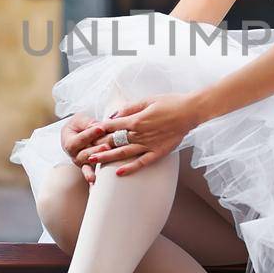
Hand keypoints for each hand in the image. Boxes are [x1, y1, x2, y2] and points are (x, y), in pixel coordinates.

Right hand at [58, 112, 106, 185]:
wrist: (77, 133)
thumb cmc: (79, 125)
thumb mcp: (81, 120)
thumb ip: (88, 123)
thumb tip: (99, 126)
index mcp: (69, 141)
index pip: (80, 138)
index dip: (90, 133)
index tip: (101, 128)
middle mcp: (74, 154)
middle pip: (85, 152)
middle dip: (97, 148)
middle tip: (107, 145)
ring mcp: (80, 162)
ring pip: (89, 161)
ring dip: (98, 158)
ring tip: (107, 153)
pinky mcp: (88, 166)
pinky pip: (88, 172)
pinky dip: (90, 176)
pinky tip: (94, 181)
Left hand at [86, 94, 200, 175]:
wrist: (190, 111)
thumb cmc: (170, 102)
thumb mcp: (147, 100)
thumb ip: (129, 108)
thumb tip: (114, 114)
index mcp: (136, 120)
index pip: (112, 125)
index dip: (99, 129)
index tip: (89, 133)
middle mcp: (139, 134)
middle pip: (114, 141)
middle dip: (97, 146)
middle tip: (83, 152)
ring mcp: (149, 144)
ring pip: (123, 153)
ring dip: (107, 157)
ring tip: (93, 161)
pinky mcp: (158, 152)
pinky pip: (142, 162)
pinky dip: (130, 168)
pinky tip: (119, 172)